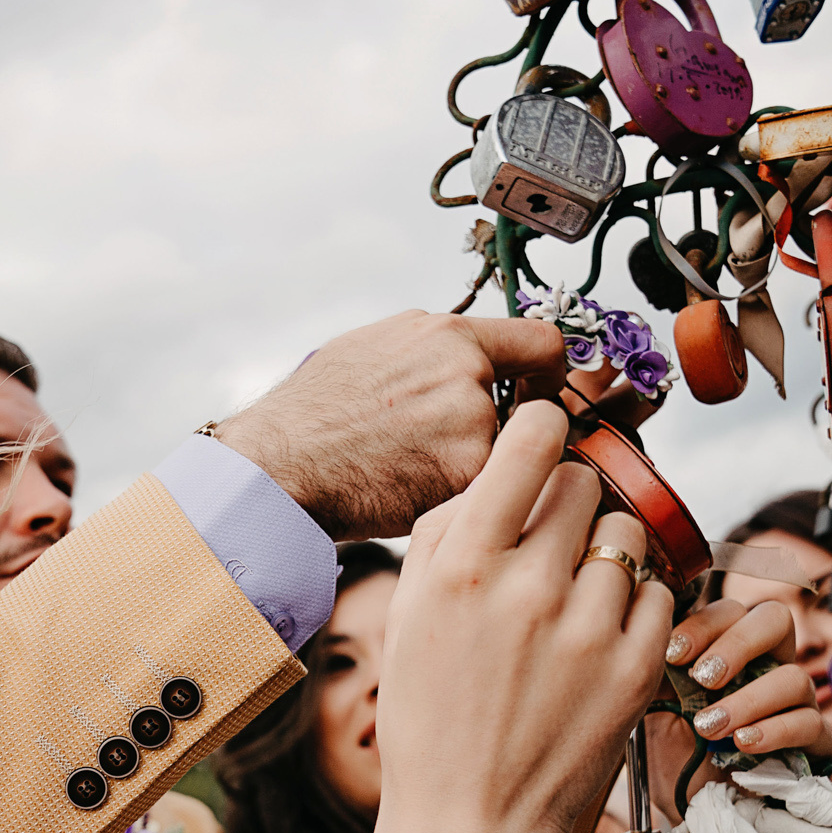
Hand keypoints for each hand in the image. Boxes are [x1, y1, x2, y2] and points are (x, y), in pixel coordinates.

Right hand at [212, 311, 566, 540]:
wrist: (281, 466)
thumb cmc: (312, 414)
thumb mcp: (373, 348)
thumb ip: (433, 349)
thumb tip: (471, 355)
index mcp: (447, 336)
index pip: (543, 343)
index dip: (551, 374)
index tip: (544, 393)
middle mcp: (467, 373)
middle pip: (529, 409)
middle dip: (504, 432)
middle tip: (461, 451)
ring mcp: (470, 426)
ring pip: (504, 453)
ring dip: (475, 466)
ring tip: (417, 472)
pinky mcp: (464, 477)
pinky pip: (484, 489)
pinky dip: (459, 497)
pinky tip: (414, 494)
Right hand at [371, 403, 673, 832]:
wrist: (473, 831)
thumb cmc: (429, 723)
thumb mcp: (408, 618)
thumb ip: (449, 532)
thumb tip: (501, 469)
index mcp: (462, 566)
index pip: (533, 440)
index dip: (542, 432)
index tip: (542, 444)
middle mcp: (528, 587)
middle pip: (584, 484)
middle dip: (568, 503)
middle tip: (549, 546)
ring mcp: (590, 629)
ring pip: (627, 536)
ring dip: (604, 554)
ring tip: (573, 600)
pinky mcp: (637, 668)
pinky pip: (657, 593)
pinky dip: (633, 606)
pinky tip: (598, 639)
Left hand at [646, 598, 831, 804]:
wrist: (690, 809)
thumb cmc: (675, 754)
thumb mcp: (655, 709)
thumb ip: (660, 672)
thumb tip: (655, 636)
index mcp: (731, 651)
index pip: (731, 611)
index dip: (705, 625)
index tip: (673, 654)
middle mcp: (769, 667)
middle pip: (776, 620)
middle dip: (738, 644)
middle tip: (705, 678)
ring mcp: (796, 703)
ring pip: (794, 677)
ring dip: (748, 700)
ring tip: (711, 726)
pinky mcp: (814, 743)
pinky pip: (809, 724)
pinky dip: (774, 732)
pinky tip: (743, 745)